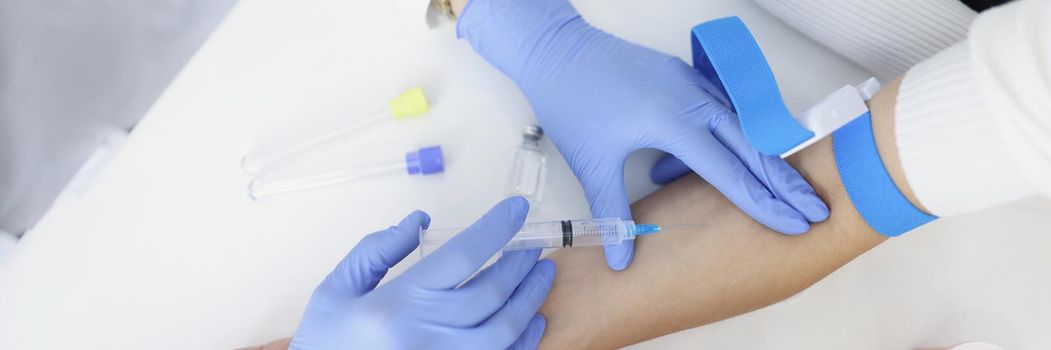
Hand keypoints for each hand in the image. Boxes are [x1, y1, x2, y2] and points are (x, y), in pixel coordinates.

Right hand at [290, 197, 553, 349]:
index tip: (517, 208)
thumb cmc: (324, 344)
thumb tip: (418, 220)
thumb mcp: (335, 292)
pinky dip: (525, 341)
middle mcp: (426, 335)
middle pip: (492, 291)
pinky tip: (533, 320)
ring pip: (506, 329)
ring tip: (542, 274)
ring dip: (532, 298)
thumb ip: (375, 251)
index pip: (463, 255)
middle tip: (533, 244)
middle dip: (520, 263)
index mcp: (397, 304)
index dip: (496, 227)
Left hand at [458, 0, 829, 269]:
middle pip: (753, 147)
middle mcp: (692, 100)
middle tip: (816, 210)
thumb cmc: (571, 100)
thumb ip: (612, 213)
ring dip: (766, 159)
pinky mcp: (684, 78)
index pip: (731, 173)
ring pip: (742, 125)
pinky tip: (733, 159)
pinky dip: (736, 136)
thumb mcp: (591, 163)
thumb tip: (620, 258)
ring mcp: (691, 84)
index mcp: (673, 122)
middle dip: (786, 183)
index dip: (765, 204)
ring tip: (790, 191)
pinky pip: (722, 110)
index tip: (795, 224)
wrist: (556, 52)